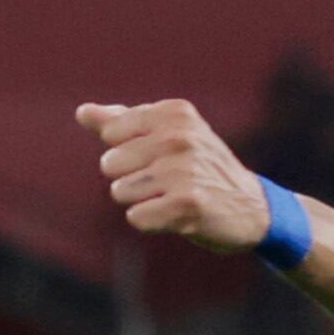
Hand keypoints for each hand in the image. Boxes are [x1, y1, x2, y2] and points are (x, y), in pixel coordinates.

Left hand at [79, 101, 270, 252]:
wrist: (251, 206)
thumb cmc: (200, 169)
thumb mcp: (167, 135)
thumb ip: (121, 123)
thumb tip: (82, 112)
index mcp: (174, 113)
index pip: (110, 132)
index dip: (126, 152)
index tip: (158, 156)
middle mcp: (179, 136)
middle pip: (109, 164)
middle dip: (130, 179)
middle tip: (167, 182)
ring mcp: (183, 170)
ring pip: (119, 191)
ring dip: (141, 201)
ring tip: (172, 197)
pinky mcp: (187, 204)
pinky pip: (136, 217)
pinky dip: (150, 222)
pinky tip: (176, 216)